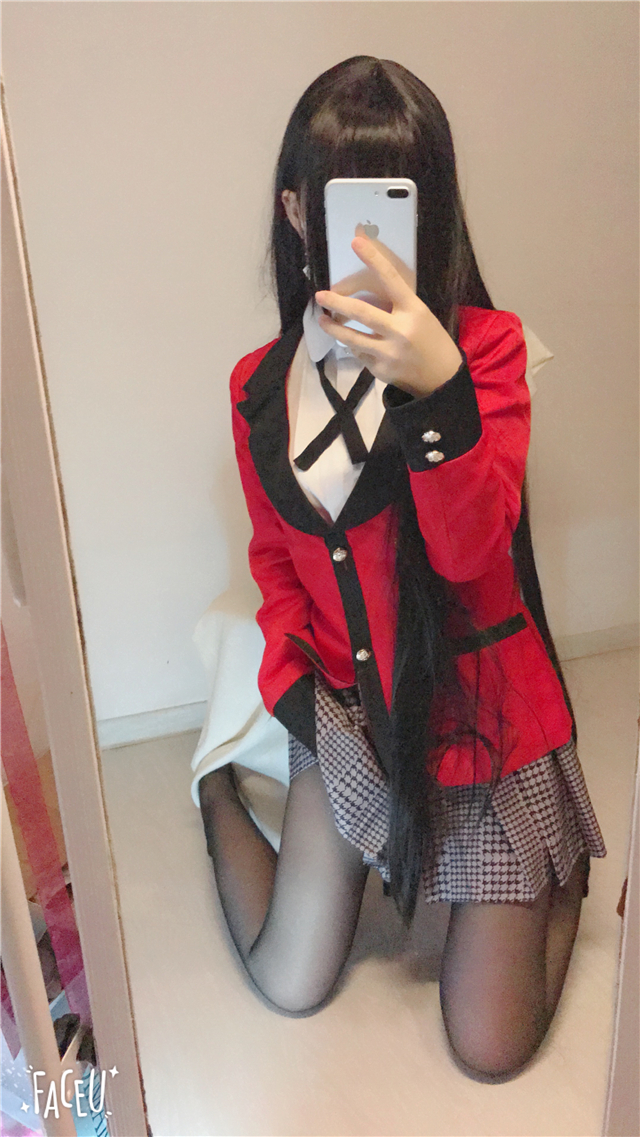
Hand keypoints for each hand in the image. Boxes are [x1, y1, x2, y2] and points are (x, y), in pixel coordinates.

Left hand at [315, 232, 462, 396]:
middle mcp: (400, 330)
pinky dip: (354, 347)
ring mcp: (388, 352)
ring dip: (334, 328)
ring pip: (352, 338)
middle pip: (361, 313)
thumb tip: (364, 289)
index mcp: (414, 310)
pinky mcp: (380, 370)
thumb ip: (396, 306)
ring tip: (322, 320)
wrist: (442, 378)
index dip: (373, 259)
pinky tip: (354, 343)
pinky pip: (360, 354)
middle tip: (320, 295)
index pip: (391, 279)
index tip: (356, 242)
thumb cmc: (431, 340)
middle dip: (337, 303)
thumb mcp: (420, 316)